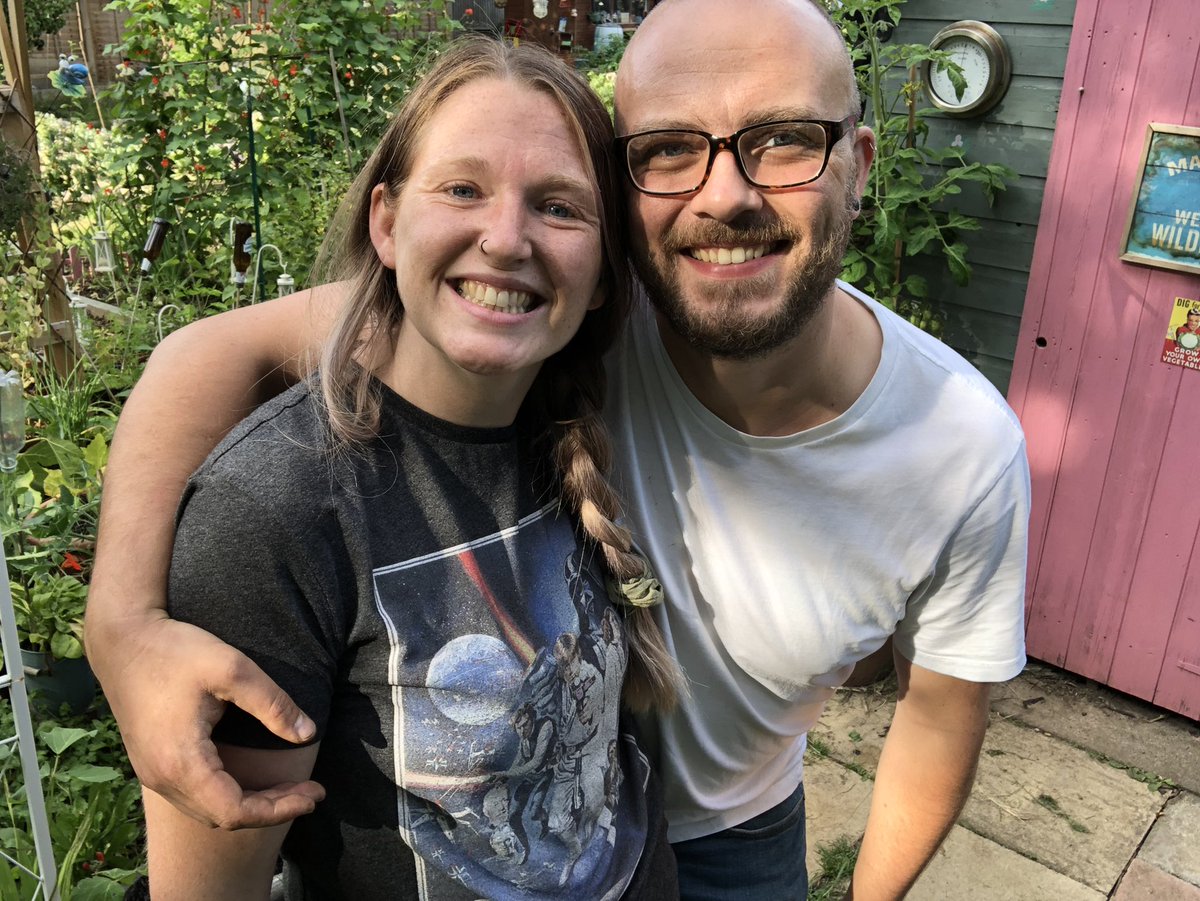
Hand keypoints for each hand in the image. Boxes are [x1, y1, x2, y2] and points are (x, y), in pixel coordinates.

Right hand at [92, 613, 324, 828]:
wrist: (123, 640)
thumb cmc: (176, 650)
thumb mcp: (233, 669)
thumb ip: (273, 704)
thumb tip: (307, 734)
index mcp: (181, 762)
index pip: (234, 812)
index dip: (279, 810)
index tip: (314, 794)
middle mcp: (161, 778)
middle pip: (222, 817)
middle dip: (272, 809)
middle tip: (312, 791)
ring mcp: (152, 774)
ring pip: (207, 810)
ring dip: (250, 805)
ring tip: (291, 788)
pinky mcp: (151, 763)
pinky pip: (194, 796)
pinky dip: (228, 796)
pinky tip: (252, 780)